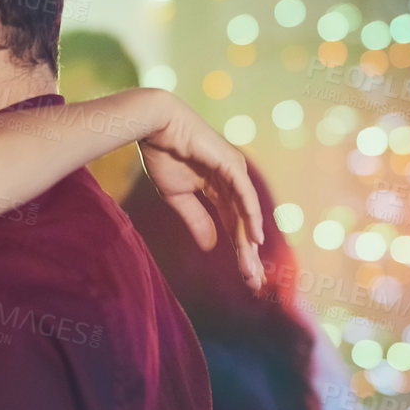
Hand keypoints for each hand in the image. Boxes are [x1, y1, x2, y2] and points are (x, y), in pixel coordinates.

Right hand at [137, 93, 265, 289]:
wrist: (154, 127)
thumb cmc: (163, 154)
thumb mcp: (178, 196)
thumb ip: (196, 220)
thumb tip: (210, 247)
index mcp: (218, 190)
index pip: (233, 225)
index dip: (238, 251)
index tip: (245, 277)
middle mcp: (231, 182)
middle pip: (243, 224)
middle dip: (247, 254)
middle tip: (253, 282)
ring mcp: (234, 172)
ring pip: (245, 214)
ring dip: (250, 242)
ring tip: (252, 268)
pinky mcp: (230, 164)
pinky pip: (243, 195)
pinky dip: (251, 216)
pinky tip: (256, 237)